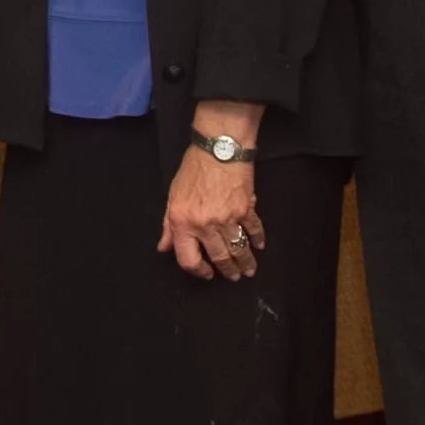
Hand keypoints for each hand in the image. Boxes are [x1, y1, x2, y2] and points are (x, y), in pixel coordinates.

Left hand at [157, 102, 265, 279]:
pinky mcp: (246, 209)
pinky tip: (259, 246)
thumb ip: (168, 225)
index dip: (198, 271)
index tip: (206, 274)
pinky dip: (258, 239)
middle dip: (228, 270)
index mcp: (183, 222)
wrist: (218, 148)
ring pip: (238, 248)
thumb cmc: (193, 170)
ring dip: (245, 262)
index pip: (188, 259)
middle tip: (234, 276)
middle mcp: (205, 224)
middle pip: (218, 257)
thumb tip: (164, 247)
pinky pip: (253, 230)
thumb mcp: (173, 197)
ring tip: (249, 270)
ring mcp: (227, 218)